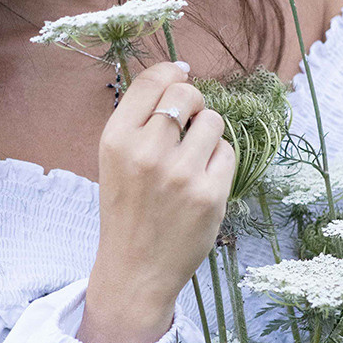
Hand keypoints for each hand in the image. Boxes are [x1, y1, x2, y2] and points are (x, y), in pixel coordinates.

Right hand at [80, 59, 233, 342]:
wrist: (135, 270)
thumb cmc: (128, 210)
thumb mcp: (116, 160)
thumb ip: (140, 120)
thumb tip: (179, 73)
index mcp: (116, 140)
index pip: (151, 81)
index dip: (171, 72)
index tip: (181, 75)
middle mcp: (146, 151)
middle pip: (187, 94)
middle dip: (192, 103)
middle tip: (186, 125)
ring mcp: (180, 173)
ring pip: (212, 120)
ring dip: (207, 133)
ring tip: (193, 157)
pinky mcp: (209, 193)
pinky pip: (226, 152)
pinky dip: (217, 162)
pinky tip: (201, 181)